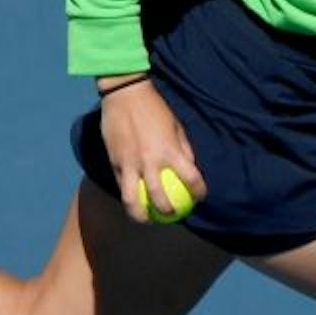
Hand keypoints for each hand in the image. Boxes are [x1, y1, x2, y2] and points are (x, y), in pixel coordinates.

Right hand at [98, 78, 208, 222]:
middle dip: (167, 212)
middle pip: (160, 198)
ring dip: (140, 215)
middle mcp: (150, 161)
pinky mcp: (115, 162)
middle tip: (171, 215)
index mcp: (170, 151)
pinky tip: (131, 200)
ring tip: (145, 219)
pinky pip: (121, 185)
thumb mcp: (175, 125)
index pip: (191, 178)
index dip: (199, 191)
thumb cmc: (154, 108)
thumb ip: (182, 148)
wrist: (125, 95)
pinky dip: (127, 196)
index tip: (200, 197)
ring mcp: (130, 163)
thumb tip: (190, 166)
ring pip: (133, 199)